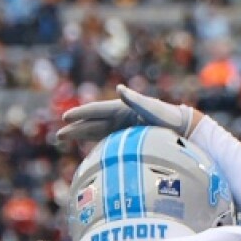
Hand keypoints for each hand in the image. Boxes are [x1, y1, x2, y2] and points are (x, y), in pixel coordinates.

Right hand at [56, 85, 193, 142]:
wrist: (181, 127)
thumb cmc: (167, 117)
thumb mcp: (150, 108)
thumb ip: (134, 99)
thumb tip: (119, 89)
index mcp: (122, 108)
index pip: (95, 110)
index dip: (80, 114)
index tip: (65, 118)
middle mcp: (119, 116)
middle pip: (92, 122)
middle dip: (75, 128)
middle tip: (59, 135)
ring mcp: (122, 127)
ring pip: (96, 131)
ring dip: (81, 135)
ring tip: (63, 139)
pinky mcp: (127, 136)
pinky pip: (106, 140)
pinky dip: (95, 144)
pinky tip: (86, 151)